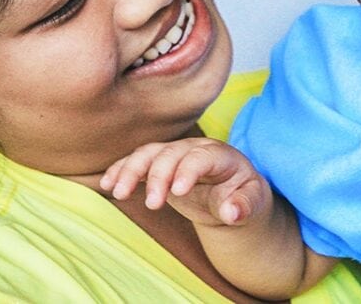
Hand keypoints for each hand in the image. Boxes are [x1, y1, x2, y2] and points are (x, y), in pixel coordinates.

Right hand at [99, 138, 271, 226]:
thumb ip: (244, 206)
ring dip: (131, 170)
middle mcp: (194, 149)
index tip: (177, 192)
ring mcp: (175, 154)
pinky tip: (107, 184)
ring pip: (149, 153)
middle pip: (171, 153)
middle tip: (152, 205)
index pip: (201, 157)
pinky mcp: (159, 164)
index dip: (188, 171)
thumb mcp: (252, 201)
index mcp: (220, 155)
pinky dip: (121, 170)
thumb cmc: (243, 194)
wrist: (232, 190)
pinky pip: (137, 162)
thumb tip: (232, 212)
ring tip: (117, 192)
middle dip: (158, 176)